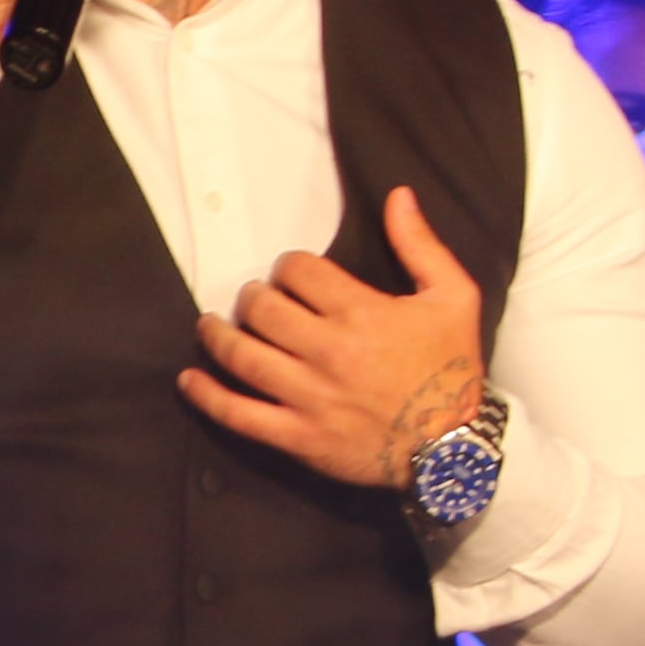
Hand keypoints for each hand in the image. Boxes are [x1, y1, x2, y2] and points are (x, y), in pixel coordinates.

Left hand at [184, 186, 486, 491]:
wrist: (454, 447)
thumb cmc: (454, 370)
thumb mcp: (454, 297)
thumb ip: (421, 245)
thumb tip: (398, 197)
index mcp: (362, 313)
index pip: (299, 272)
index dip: (288, 266)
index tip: (290, 275)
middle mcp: (329, 352)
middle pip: (262, 309)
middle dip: (253, 296)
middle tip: (255, 299)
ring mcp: (310, 396)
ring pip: (243, 356)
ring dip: (218, 335)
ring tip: (212, 326)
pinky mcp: (300, 436)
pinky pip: (240, 415)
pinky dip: (207, 397)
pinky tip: (190, 381)